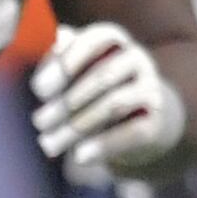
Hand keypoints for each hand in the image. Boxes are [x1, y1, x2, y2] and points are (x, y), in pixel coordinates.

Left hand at [29, 20, 186, 183]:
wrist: (134, 120)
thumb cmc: (89, 91)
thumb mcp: (70, 74)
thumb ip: (55, 68)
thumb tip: (43, 83)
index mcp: (112, 40)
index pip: (94, 40)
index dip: (66, 62)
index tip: (39, 91)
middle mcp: (137, 59)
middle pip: (102, 76)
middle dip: (66, 102)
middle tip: (39, 123)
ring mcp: (151, 89)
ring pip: (114, 105)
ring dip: (77, 127)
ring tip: (50, 145)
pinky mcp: (157, 121)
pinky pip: (132, 131)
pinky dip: (103, 145)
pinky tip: (79, 157)